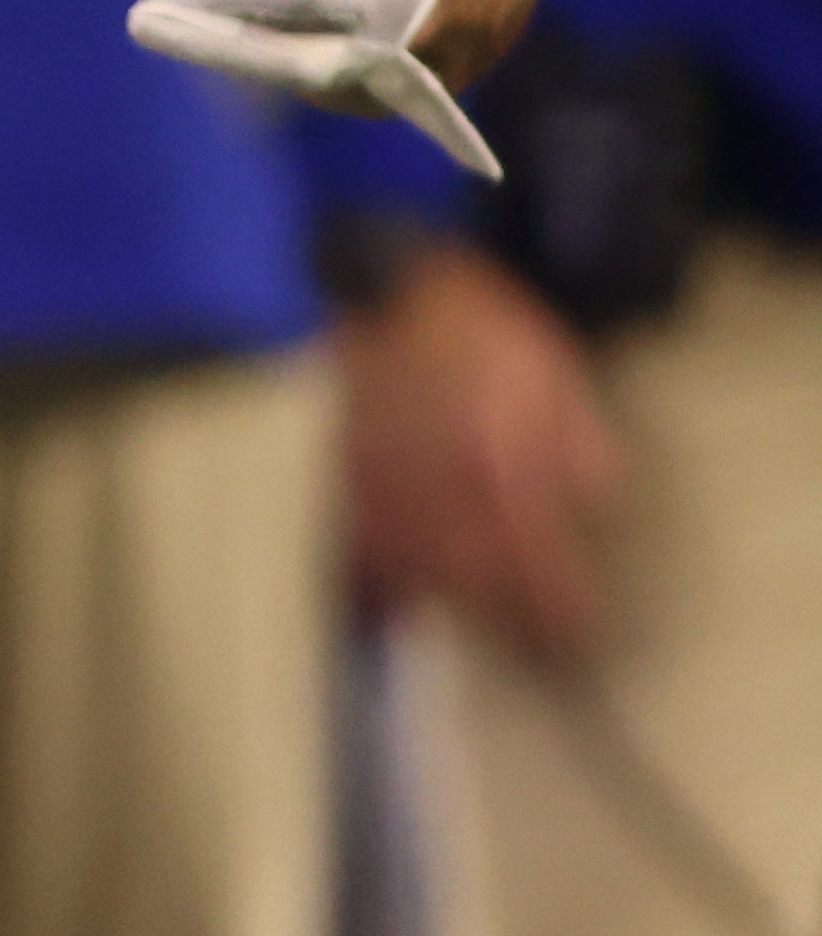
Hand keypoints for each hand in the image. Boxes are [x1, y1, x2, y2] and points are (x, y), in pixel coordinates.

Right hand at [337, 240, 622, 659]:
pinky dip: (376, 586)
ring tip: (471, 620)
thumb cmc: (479, 331)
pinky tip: (395, 597)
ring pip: (413, 585)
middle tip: (533, 650)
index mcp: (506, 470)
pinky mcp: (340, 484)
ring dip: (447, 611)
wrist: (383, 285)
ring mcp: (384, 495)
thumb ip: (585, 452)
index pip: (541, 575)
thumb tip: (594, 516)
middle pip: (476, 593)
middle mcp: (442, 495)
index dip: (563, 619)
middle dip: (508, 629)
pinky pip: (356, 557)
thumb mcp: (560, 377)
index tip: (574, 641)